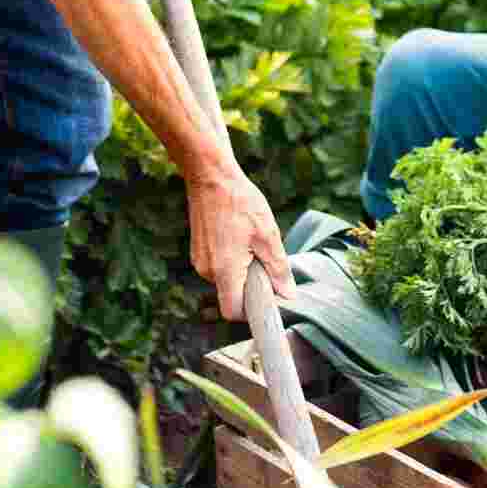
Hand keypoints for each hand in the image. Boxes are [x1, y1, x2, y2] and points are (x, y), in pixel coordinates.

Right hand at [185, 162, 290, 322]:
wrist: (211, 176)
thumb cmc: (240, 202)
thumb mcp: (268, 235)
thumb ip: (278, 269)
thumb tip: (288, 295)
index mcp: (224, 270)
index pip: (233, 311)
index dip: (252, 311)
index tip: (269, 296)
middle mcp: (207, 270)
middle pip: (231, 296)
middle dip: (251, 286)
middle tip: (265, 260)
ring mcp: (199, 260)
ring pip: (226, 280)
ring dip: (242, 270)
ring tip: (251, 242)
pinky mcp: (198, 251)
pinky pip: (218, 267)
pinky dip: (232, 260)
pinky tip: (239, 236)